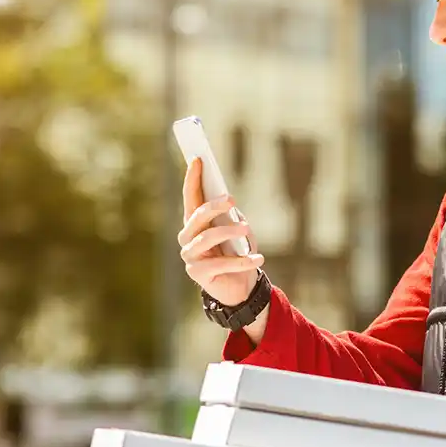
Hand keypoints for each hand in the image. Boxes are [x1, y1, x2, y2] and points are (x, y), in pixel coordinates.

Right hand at [179, 157, 264, 305]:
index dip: (192, 178)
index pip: (191, 197)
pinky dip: (242, 261)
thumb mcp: (237, 230)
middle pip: (197, 216)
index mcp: (195, 223)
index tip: (199, 159)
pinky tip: (258, 259)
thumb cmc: (237, 252)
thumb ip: (230, 216)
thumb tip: (227, 202)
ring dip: (228, 231)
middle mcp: (187, 237)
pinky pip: (221, 264)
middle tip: (231, 199)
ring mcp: (190, 256)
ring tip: (246, 228)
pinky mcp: (197, 274)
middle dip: (213, 205)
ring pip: (207, 237)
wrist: (239, 286)